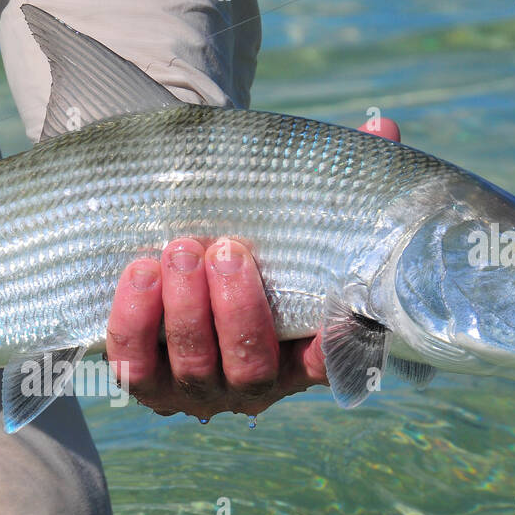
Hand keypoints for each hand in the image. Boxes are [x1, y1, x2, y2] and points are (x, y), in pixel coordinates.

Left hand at [106, 115, 400, 420]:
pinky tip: (140, 273)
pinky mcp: (143, 381)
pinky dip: (134, 320)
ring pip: (192, 365)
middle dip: (239, 310)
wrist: (179, 266)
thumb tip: (380, 127)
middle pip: (250, 367)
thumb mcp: (293, 222)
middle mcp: (251, 384)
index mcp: (299, 357)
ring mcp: (194, 387)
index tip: (337, 317)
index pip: (328, 364)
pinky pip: (133, 363)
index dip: (333, 348)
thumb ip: (339, 185)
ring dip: (186, 309)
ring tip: (180, 251)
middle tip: (228, 251)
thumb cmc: (253, 248)